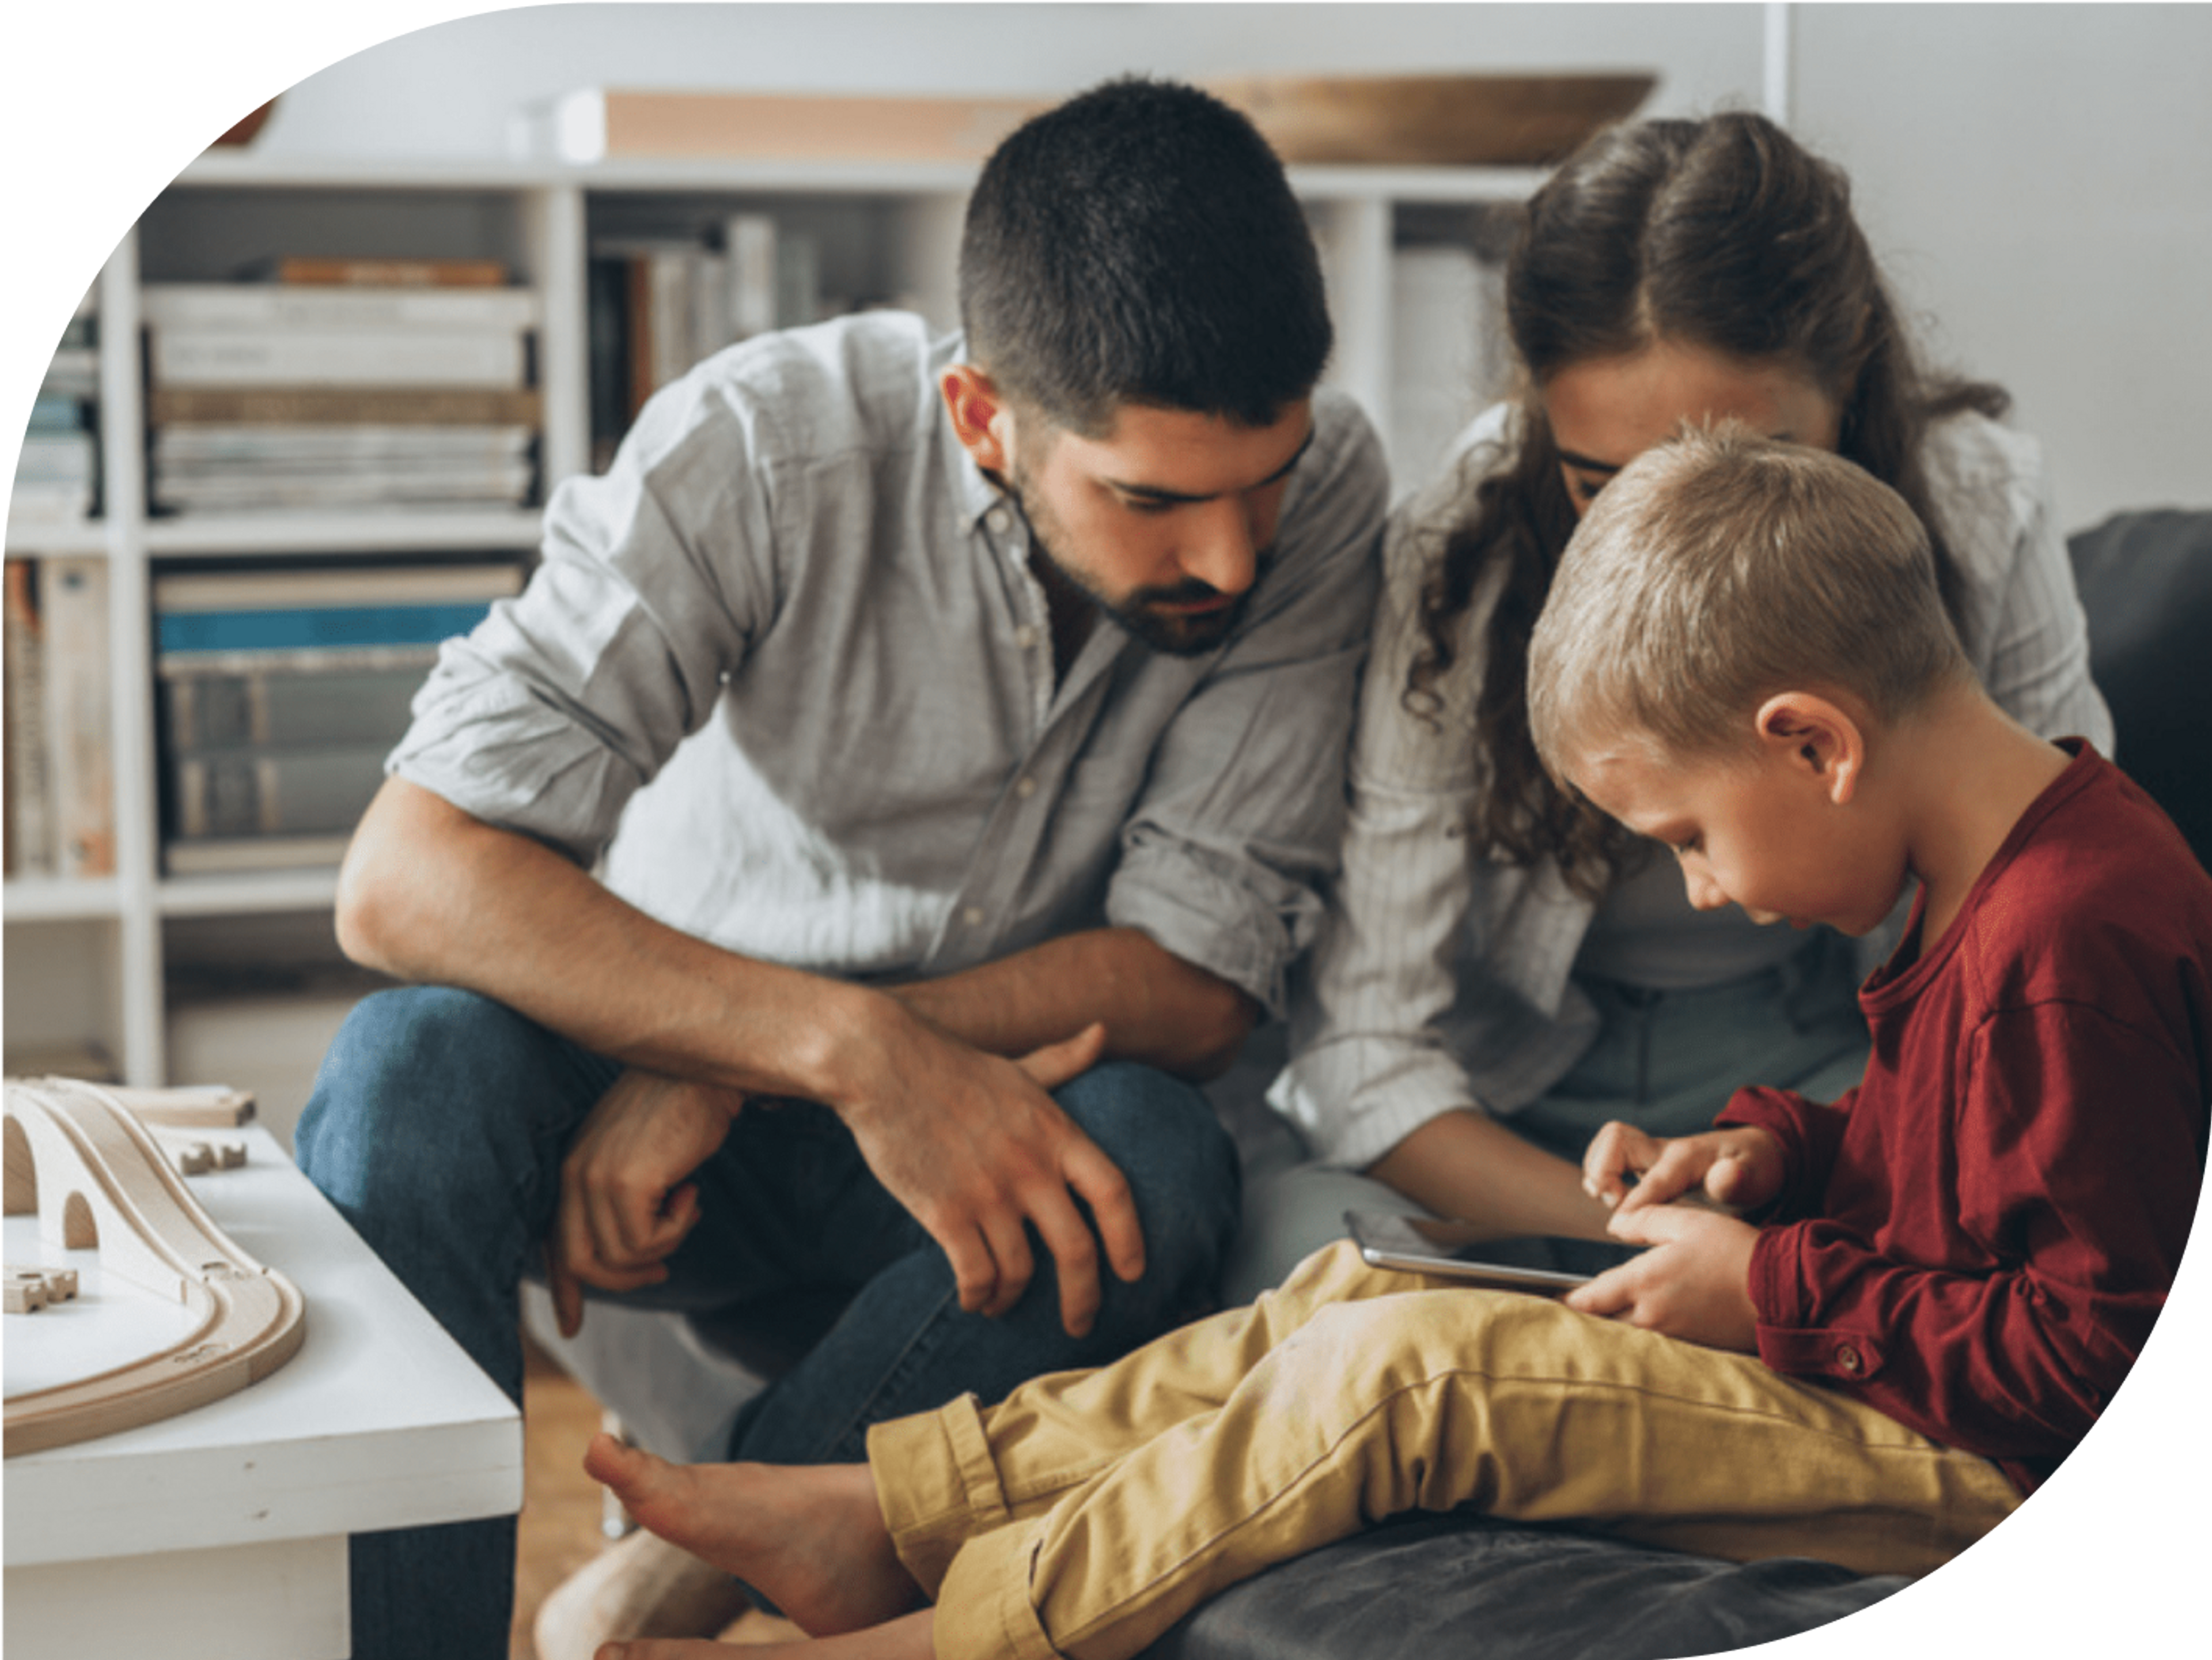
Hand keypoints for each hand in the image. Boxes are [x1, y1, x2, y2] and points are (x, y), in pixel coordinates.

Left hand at [546, 1067, 742, 1337]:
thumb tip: (631, 1252)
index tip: (569, 1326)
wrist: (704, 1072)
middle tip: (662, 1271)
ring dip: (664, 1245)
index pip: (554, 1242)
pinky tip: (692, 1192)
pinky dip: (677, 1228)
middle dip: (623, 1281)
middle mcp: (574, 1174)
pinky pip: (647, 1241)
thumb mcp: (642, 1157)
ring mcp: (594, 1178)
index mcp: (574, 1168)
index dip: (562, 1289)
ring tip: (687, 1207)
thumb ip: (623, 1197)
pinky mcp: (624, 1182)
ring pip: (621, 1256)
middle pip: (581, 1262)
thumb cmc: (683, 1110)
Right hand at [834, 1011, 1141, 1338]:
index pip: (1114, 1193)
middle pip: (1077, 1251)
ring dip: (1014, 1299)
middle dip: (1084, 1300)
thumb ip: (1065, 1060)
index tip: (1133, 1273)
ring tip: (1003, 1303)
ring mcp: (988, 1192)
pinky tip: (973, 1299)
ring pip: (1020, 1272)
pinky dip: (977, 1297)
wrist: (882, 1064)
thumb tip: (1103, 1031)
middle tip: (1079, 1325)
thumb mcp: (1019, 1067)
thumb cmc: (952, 1066)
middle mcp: (1030, 1167)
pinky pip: (975, 1276)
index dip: (1130, 1239)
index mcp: (1056, 1132)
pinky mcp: (945, 1212)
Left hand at [1563, 1202, 1761, 1350]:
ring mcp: (1672, 1337)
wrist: (1782, 1292)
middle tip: (1572, 1310)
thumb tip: (1616, 1226)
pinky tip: (1643, 1324)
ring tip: (1602, 1318)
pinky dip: (1642, 1337)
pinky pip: (1654, 1345)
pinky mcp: (1692, 1349)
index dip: (1567, 1301)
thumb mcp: (1688, 1221)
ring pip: (1627, 1337)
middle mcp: (1651, 1316)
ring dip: (1614, 1328)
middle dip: (1589, 1317)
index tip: (1552, 1300)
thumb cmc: (1735, 1252)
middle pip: (1603, 1324)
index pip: (1589, 1300)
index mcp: (1644, 1283)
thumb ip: (1645, 1218)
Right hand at [1582, 1122, 1783, 1218]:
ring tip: (1613, 1200)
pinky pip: (1608, 1155)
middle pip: (1616, 1138)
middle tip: (1615, 1202)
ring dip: (1598, 1172)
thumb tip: (1723, 1177)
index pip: (1654, 1178)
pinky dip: (1601, 1174)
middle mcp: (1664, 1149)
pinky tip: (1615, 1199)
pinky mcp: (1644, 1162)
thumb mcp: (1757, 1175)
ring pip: (1608, 1144)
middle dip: (1603, 1171)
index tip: (1619, 1228)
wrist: (1752, 1154)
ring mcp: (1651, 1154)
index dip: (1633, 1204)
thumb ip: (1738, 1179)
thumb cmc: (1754, 1168)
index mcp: (1688, 1157)